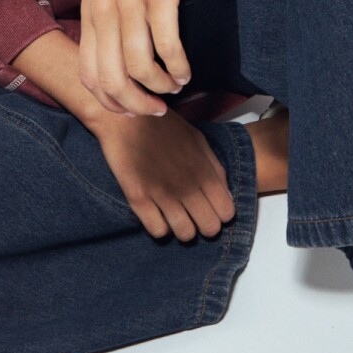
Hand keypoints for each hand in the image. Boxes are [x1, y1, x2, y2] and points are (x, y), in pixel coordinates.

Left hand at [79, 0, 191, 116]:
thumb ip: (106, 8)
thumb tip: (116, 44)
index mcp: (90, 10)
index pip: (90, 76)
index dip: (113, 101)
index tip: (135, 105)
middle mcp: (105, 11)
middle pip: (111, 83)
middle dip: (135, 106)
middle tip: (157, 108)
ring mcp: (131, 2)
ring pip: (138, 70)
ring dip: (160, 89)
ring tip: (176, 86)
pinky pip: (167, 46)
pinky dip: (177, 68)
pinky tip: (186, 70)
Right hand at [93, 106, 235, 240]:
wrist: (125, 118)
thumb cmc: (163, 127)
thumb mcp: (197, 140)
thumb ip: (215, 168)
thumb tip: (227, 196)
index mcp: (204, 171)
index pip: (226, 212)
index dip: (221, 213)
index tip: (211, 208)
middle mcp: (187, 185)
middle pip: (209, 227)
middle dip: (205, 225)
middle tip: (195, 216)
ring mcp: (162, 193)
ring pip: (185, 234)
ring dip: (183, 229)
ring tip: (177, 218)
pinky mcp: (138, 198)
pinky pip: (158, 231)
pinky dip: (161, 228)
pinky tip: (158, 215)